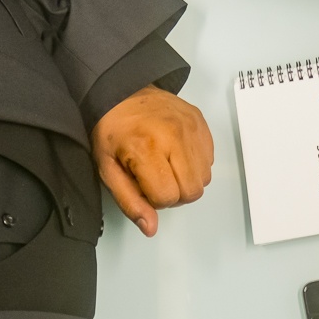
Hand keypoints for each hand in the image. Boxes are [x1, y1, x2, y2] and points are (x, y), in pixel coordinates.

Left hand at [92, 85, 212, 236]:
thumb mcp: (108, 169)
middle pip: (192, 191)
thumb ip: (130, 201)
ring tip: (166, 165)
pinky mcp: (200, 122)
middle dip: (174, 192)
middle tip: (156, 178)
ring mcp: (191, 127)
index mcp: (147, 148)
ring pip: (204, 178)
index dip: (154, 198)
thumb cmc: (112, 129)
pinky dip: (195, 163)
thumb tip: (150, 228)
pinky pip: (209, 159)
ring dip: (186, 179)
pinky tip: (176, 154)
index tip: (143, 184)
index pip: (168, 197)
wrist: (121, 91)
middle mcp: (174, 137)